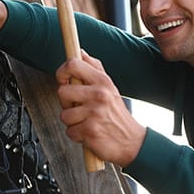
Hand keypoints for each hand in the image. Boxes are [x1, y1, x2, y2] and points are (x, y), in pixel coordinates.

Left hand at [55, 50, 146, 166]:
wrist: (132, 142)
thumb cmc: (117, 115)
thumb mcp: (109, 87)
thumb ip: (94, 68)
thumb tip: (80, 52)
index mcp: (102, 81)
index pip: (73, 64)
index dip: (62, 72)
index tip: (63, 80)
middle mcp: (99, 94)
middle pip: (62, 91)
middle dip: (67, 103)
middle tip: (79, 107)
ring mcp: (94, 113)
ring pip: (64, 114)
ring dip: (72, 121)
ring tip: (86, 121)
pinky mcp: (90, 131)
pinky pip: (70, 131)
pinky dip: (77, 135)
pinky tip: (88, 132)